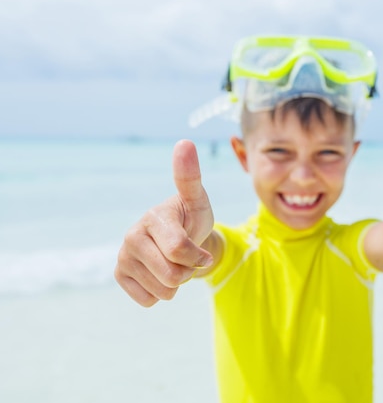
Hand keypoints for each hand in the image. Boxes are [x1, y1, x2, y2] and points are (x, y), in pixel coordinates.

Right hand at [115, 140, 213, 306]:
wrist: (180, 238)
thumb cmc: (191, 218)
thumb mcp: (198, 200)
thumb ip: (191, 177)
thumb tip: (185, 142)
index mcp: (154, 218)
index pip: (179, 250)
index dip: (198, 257)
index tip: (202, 252)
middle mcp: (132, 236)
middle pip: (172, 276)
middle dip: (188, 272)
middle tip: (186, 257)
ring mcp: (123, 257)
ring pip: (163, 291)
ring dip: (176, 284)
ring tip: (173, 262)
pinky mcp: (120, 275)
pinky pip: (149, 301)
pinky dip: (160, 293)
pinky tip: (159, 273)